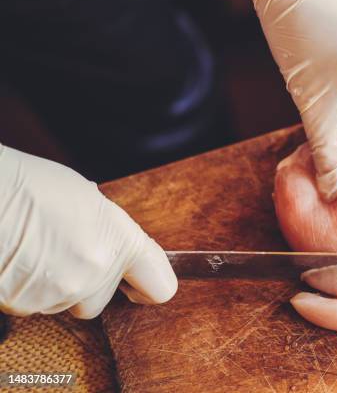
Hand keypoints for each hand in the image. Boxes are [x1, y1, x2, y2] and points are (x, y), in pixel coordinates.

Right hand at [0, 145, 176, 317]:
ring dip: (55, 285)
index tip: (137, 283)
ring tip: (36, 249)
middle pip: (101, 300)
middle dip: (88, 284)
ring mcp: (60, 293)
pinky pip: (34, 306)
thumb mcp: (88, 199)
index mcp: (120, 243)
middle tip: (66, 252)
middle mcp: (95, 274)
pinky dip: (29, 289)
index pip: (160, 286)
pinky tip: (20, 259)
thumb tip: (110, 243)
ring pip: (65, 303)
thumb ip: (109, 231)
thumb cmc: (30, 186)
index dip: (148, 286)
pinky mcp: (25, 306)